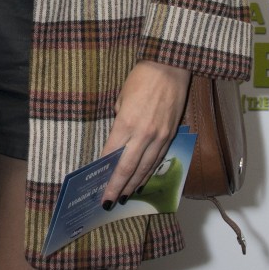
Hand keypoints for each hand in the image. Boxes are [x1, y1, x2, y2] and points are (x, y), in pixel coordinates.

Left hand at [99, 61, 189, 203]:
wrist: (170, 67)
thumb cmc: (141, 78)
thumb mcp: (121, 99)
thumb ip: (119, 122)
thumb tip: (118, 140)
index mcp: (126, 123)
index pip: (112, 155)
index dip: (105, 173)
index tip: (98, 186)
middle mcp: (143, 134)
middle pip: (128, 168)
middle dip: (118, 187)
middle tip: (109, 202)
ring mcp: (159, 136)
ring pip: (145, 167)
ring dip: (134, 184)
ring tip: (125, 197)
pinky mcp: (170, 135)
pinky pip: (158, 159)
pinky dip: (149, 172)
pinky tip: (142, 180)